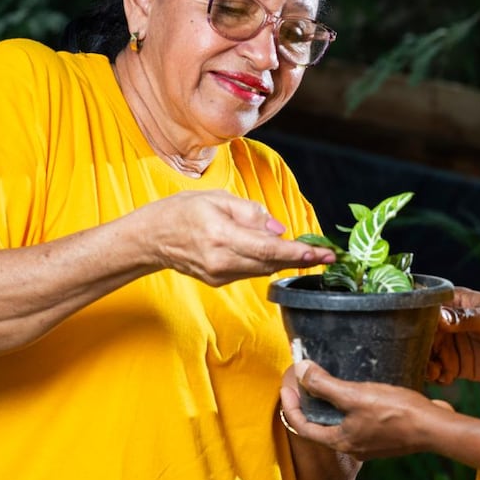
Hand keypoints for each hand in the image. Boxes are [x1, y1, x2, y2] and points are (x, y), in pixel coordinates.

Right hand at [139, 190, 333, 285]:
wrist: (151, 237)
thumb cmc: (181, 211)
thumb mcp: (216, 198)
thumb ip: (249, 213)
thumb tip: (278, 229)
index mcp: (220, 237)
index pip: (267, 249)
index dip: (297, 253)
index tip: (321, 253)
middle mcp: (221, 261)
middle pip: (270, 263)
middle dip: (301, 259)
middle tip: (329, 255)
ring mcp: (219, 275)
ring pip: (263, 269)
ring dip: (287, 261)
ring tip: (311, 253)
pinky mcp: (219, 280)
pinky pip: (250, 270)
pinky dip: (267, 262)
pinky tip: (279, 254)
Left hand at [280, 360, 455, 459]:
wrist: (433, 428)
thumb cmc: (396, 412)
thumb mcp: (356, 394)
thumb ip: (325, 385)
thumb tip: (300, 371)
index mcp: (338, 440)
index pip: (300, 425)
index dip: (289, 404)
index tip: (286, 384)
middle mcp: (349, 446)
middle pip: (318, 424)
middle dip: (308, 403)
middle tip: (303, 380)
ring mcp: (366, 443)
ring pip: (338, 422)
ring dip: (329, 403)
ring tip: (327, 381)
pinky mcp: (381, 435)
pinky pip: (356, 420)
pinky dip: (349, 406)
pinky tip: (358, 390)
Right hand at [428, 287, 479, 384]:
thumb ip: (465, 317)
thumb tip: (441, 317)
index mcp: (455, 303)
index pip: (429, 308)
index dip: (419, 320)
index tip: (419, 333)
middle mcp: (449, 324)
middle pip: (424, 333)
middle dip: (420, 346)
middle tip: (426, 357)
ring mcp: (452, 345)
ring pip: (428, 353)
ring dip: (427, 363)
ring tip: (435, 371)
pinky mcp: (457, 365)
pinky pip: (439, 371)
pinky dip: (437, 376)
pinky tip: (444, 377)